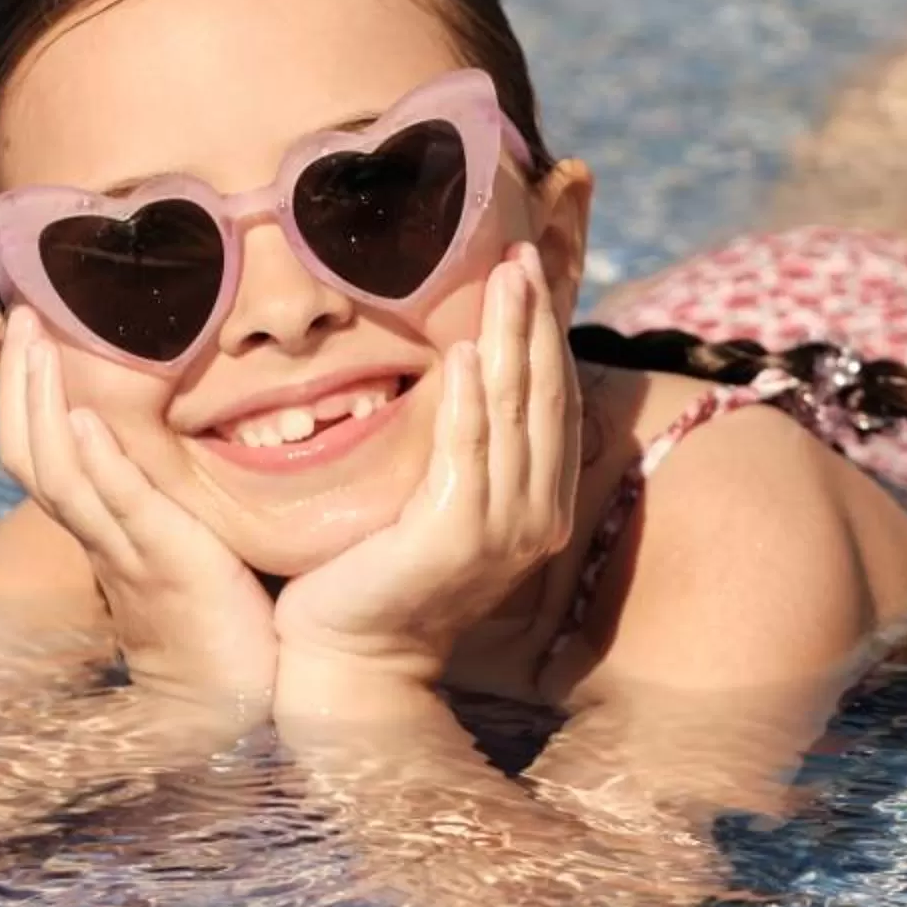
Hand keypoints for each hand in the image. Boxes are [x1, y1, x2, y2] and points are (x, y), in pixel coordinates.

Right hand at [0, 311, 276, 731]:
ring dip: (42, 400)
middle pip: (30, 451)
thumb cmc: (218, 617)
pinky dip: (96, 461)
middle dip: (20, 380)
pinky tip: (85, 419)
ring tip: (41, 340)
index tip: (31, 328)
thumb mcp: (182, 536)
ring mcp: (124, 548)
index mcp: (101, 524)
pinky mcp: (164, 562)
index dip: (26, 393)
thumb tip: (177, 431)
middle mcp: (98, 533)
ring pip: (57, 470)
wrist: (228, 701)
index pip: (42, 450)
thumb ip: (166, 492)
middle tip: (22, 311)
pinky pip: (117, 506)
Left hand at [272, 246, 578, 713]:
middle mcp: (537, 516)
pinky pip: (469, 452)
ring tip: (505, 276)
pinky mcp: (459, 537)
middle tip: (523, 251)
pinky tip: (469, 352)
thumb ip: (463, 445)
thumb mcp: (438, 499)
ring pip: (516, 413)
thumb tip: (463, 365)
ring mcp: (504, 529)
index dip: (548, 332)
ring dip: (513, 339)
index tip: (534, 266)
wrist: (350, 655)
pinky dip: (473, 401)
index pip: (555, 400)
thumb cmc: (381, 571)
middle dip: (536, 318)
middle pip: (545, 396)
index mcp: (540, 503)